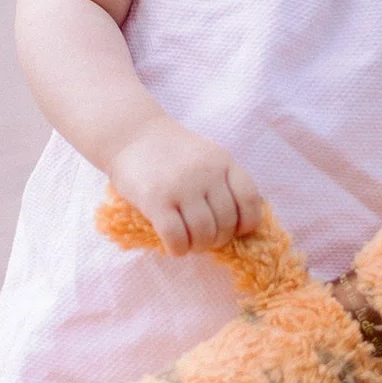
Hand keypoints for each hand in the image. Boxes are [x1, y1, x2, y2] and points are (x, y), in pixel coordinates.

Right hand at [108, 115, 262, 255]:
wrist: (131, 133)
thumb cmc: (171, 151)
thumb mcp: (206, 154)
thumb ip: (223, 180)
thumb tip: (237, 224)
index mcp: (223, 161)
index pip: (250, 200)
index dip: (247, 222)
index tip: (236, 229)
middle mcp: (206, 173)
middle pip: (226, 223)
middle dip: (217, 239)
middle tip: (204, 239)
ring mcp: (181, 187)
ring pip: (203, 234)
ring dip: (198, 247)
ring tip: (189, 243)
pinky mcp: (156, 200)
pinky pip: (176, 237)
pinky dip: (178, 249)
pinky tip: (174, 247)